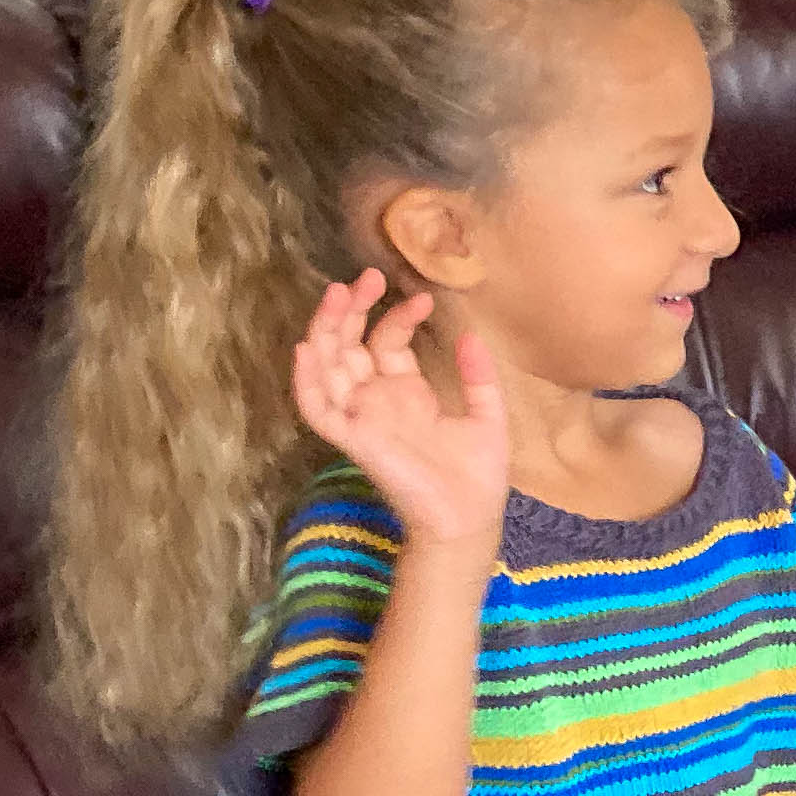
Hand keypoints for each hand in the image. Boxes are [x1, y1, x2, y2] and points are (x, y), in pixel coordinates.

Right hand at [292, 268, 507, 549]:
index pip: (387, 343)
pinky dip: (307, 381)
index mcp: (406, 394)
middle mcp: (378, 402)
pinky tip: (308, 349)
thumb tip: (470, 334)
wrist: (469, 519)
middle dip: (353, 310)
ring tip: (339, 294)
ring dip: (327, 330)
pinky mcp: (352, 439)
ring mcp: (362, 418)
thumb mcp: (487, 416)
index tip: (425, 298)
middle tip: (367, 276)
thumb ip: (478, 377)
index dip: (399, 316)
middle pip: (349, 346)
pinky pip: (318, 409)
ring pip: (327, 367)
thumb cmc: (478, 476)